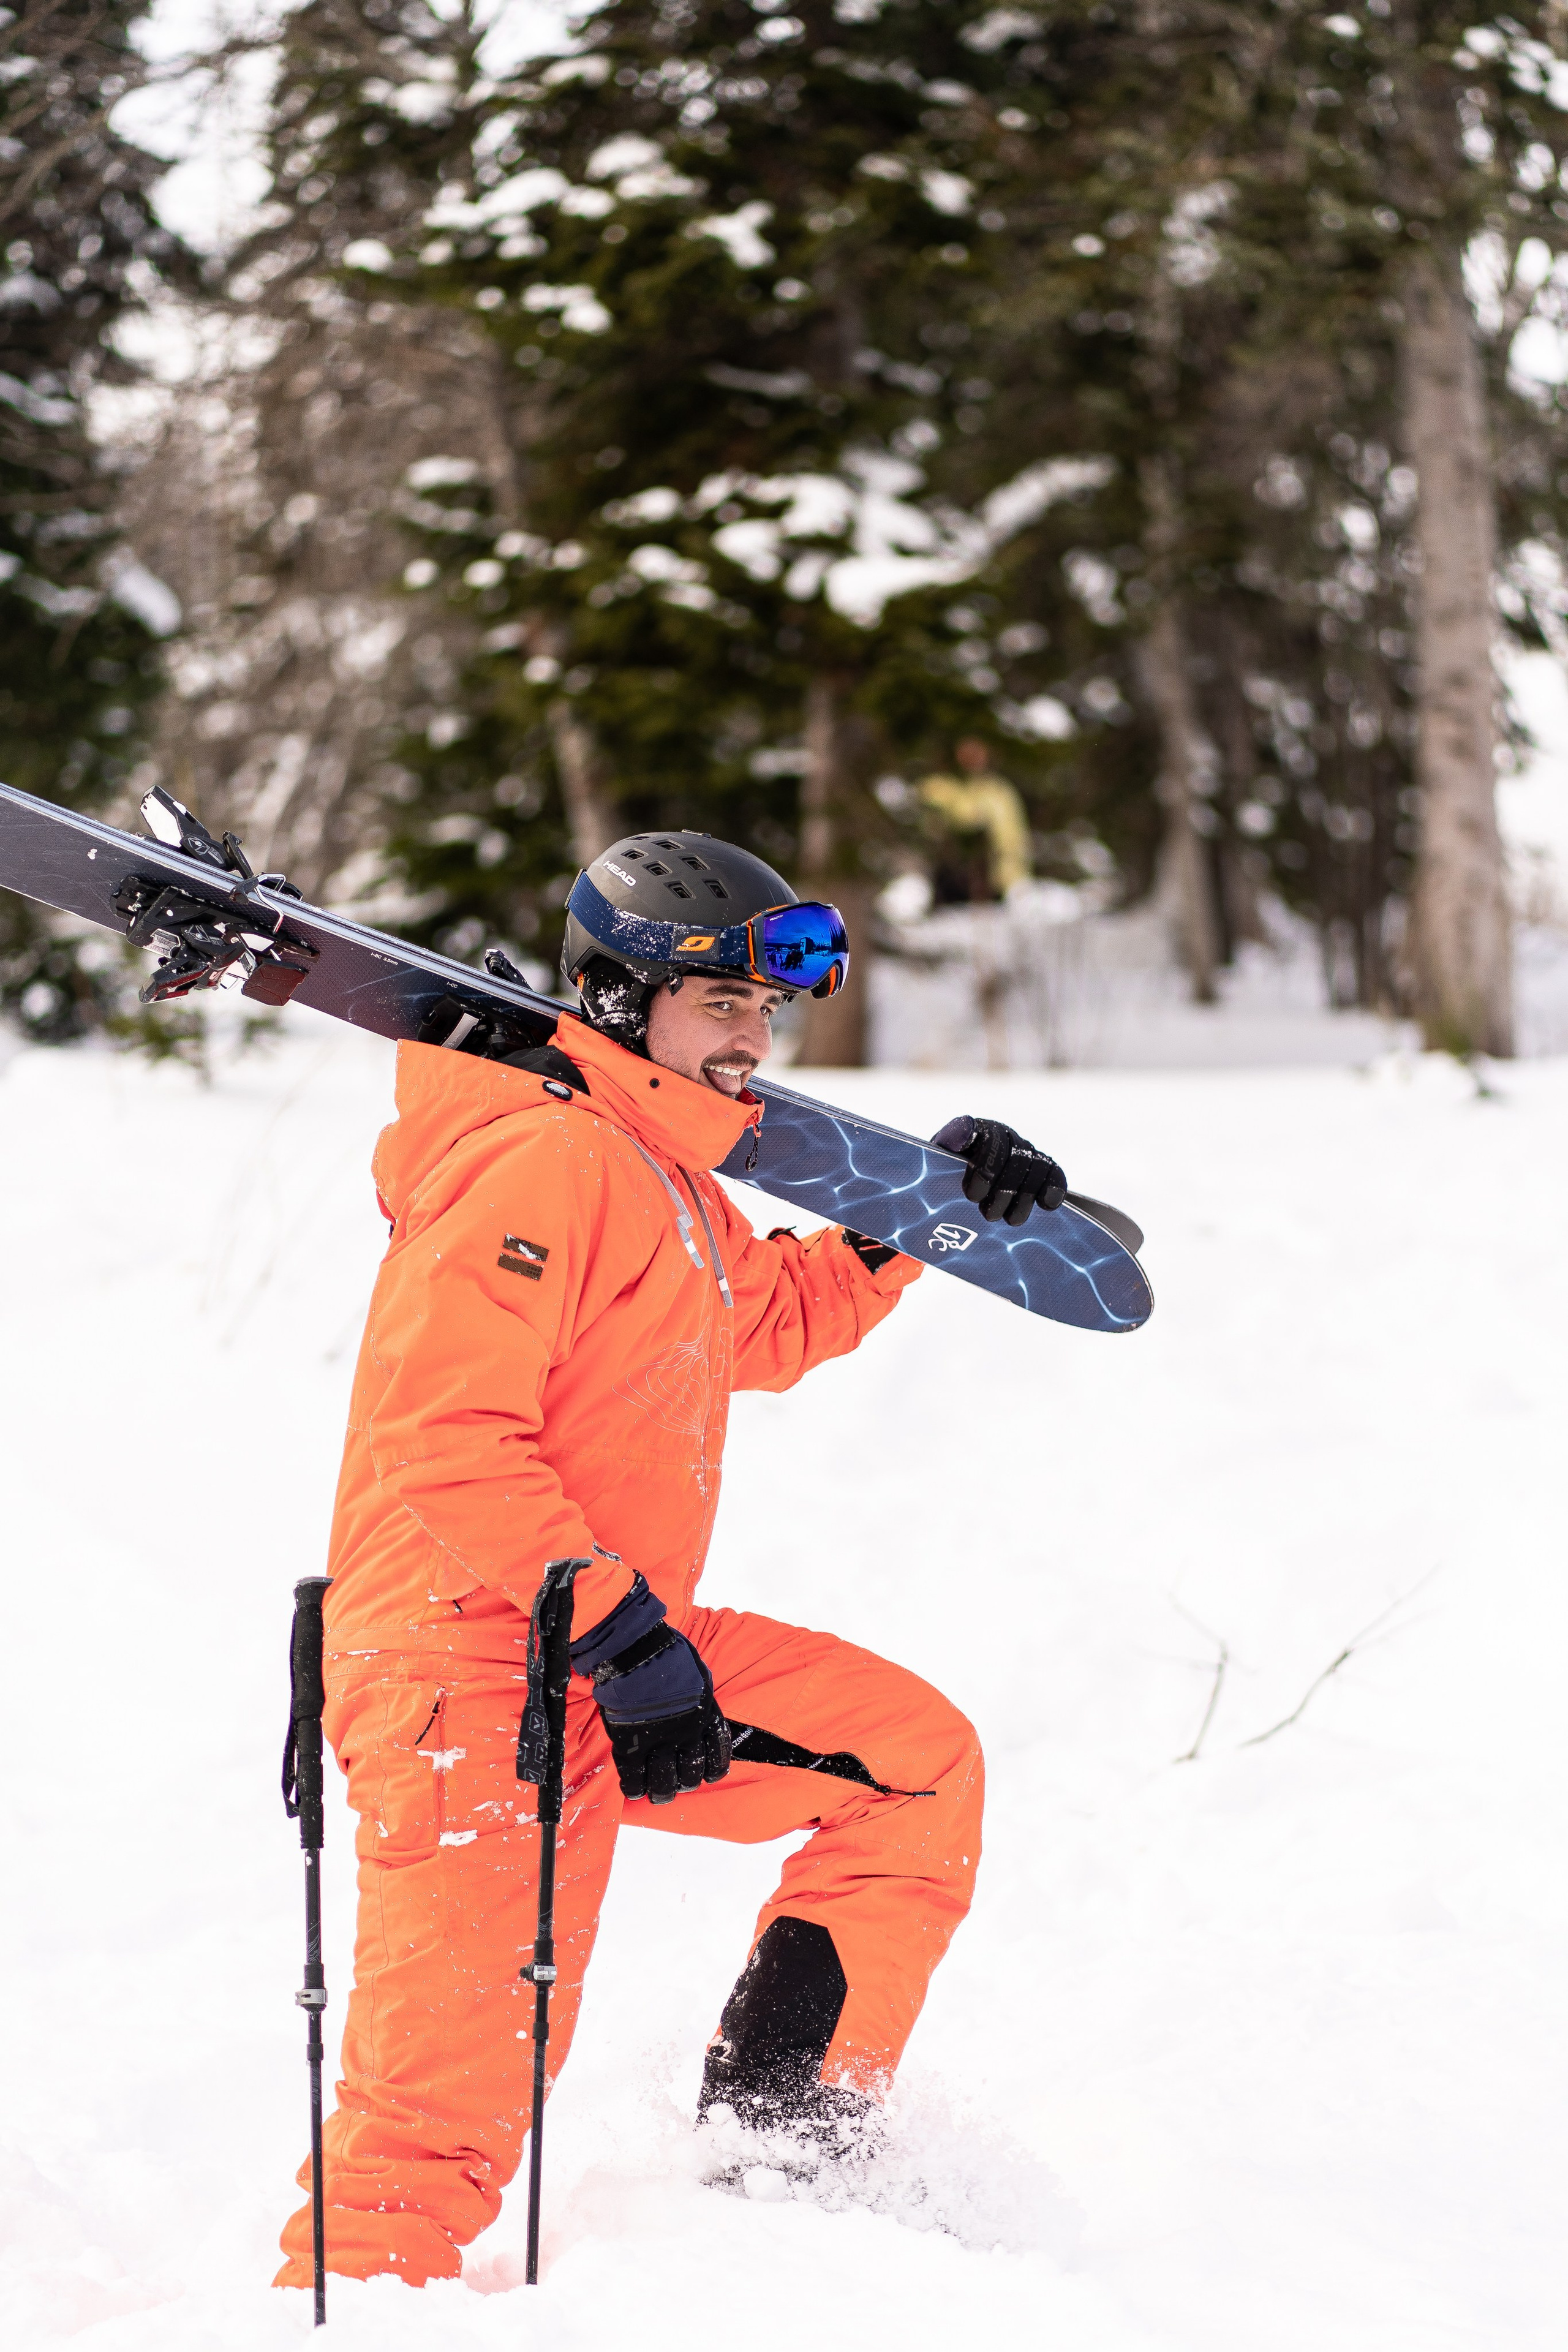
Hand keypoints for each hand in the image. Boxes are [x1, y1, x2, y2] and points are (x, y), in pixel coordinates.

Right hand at [570, 1574, 730, 1804]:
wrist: (639, 1651)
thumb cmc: (670, 1653)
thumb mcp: (699, 1674)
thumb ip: (701, 1695)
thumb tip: (701, 1704)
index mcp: (705, 1716)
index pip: (717, 1756)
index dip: (713, 1770)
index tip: (708, 1774)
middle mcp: (687, 1734)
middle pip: (692, 1776)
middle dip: (686, 1783)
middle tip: (677, 1783)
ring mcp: (659, 1741)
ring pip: (665, 1782)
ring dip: (662, 1792)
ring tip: (657, 1793)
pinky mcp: (631, 1745)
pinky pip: (633, 1777)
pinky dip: (634, 1787)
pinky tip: (634, 1789)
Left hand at [931, 1115, 1067, 1225]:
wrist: (960, 1191)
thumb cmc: (941, 1181)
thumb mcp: (930, 1169)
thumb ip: (936, 1157)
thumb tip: (958, 1138)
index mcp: (972, 1131)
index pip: (984, 1137)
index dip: (984, 1166)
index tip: (973, 1195)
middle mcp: (1000, 1135)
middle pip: (1013, 1155)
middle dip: (1003, 1189)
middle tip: (988, 1215)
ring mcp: (1022, 1149)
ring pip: (1035, 1165)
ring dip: (1024, 1197)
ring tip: (1010, 1221)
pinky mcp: (1041, 1167)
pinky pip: (1054, 1172)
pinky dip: (1053, 1187)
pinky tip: (1046, 1205)